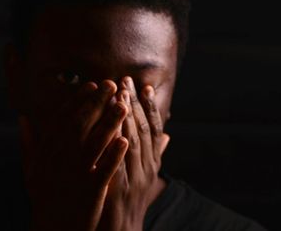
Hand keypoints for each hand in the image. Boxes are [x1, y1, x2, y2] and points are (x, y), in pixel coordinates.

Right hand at [19, 80, 128, 230]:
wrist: (54, 229)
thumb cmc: (45, 196)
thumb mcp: (31, 169)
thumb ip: (29, 143)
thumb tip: (22, 118)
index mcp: (48, 152)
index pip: (64, 120)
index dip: (78, 100)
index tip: (91, 85)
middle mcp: (60, 160)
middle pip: (80, 125)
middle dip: (96, 103)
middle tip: (111, 83)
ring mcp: (75, 175)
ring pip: (94, 143)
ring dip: (109, 123)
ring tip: (123, 105)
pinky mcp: (90, 191)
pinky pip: (104, 170)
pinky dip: (114, 155)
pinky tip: (125, 140)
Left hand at [97, 76, 169, 230]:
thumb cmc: (131, 200)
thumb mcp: (147, 177)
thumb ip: (156, 154)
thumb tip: (169, 134)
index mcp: (152, 164)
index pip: (154, 131)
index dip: (150, 108)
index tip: (144, 87)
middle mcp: (147, 169)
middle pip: (142, 130)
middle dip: (134, 104)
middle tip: (125, 80)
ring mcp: (134, 180)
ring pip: (132, 142)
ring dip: (126, 117)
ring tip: (118, 95)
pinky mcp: (118, 190)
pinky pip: (116, 162)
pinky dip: (115, 144)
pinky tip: (111, 127)